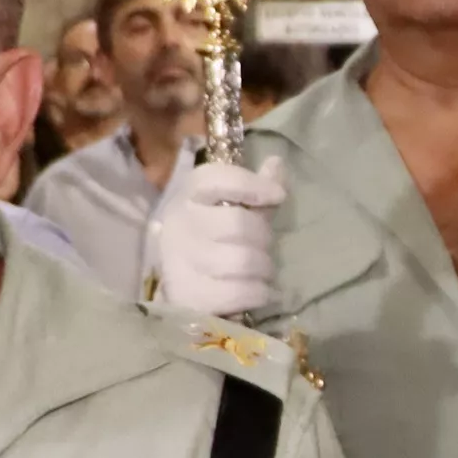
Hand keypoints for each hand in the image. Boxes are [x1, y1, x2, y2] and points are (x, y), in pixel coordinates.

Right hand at [152, 156, 285, 314]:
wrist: (183, 292)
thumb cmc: (215, 243)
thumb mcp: (232, 210)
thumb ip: (256, 188)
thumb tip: (277, 162)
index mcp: (188, 197)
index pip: (215, 178)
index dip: (251, 184)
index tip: (277, 195)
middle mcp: (179, 225)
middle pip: (239, 223)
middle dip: (263, 238)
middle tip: (261, 248)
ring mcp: (180, 262)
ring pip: (244, 260)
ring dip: (263, 268)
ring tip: (259, 271)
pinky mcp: (190, 296)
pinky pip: (243, 292)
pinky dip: (259, 293)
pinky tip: (256, 291)